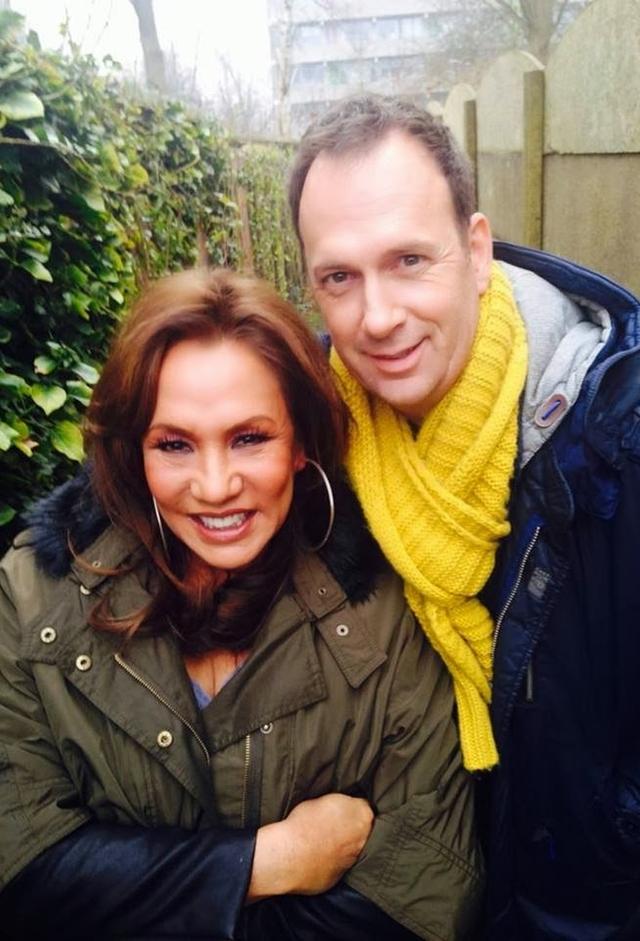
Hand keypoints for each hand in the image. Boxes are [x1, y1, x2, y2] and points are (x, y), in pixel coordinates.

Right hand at [247, 793, 372, 901]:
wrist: (289, 856)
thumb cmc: (303, 823)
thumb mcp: (325, 799)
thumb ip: (340, 804)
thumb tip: (339, 808)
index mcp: (362, 815)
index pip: (364, 806)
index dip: (350, 807)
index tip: (339, 809)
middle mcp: (363, 838)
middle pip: (361, 829)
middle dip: (349, 827)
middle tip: (330, 824)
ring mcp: (353, 859)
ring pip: (351, 849)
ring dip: (341, 845)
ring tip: (321, 841)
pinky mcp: (340, 877)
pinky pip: (338, 866)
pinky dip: (331, 861)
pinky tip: (316, 857)